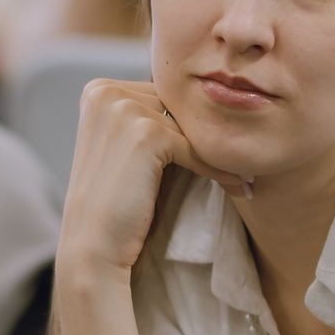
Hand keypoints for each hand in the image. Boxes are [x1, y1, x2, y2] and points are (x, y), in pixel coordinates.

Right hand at [59, 80, 248, 279]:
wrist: (94, 245)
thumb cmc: (114, 200)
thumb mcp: (122, 145)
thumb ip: (146, 116)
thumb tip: (204, 99)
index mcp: (97, 90)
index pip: (160, 96)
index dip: (187, 124)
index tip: (216, 145)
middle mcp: (106, 92)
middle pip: (176, 107)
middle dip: (204, 136)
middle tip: (236, 159)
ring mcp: (123, 110)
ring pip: (190, 127)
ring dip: (216, 153)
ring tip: (240, 174)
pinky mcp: (146, 134)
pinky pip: (196, 148)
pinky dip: (218, 169)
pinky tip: (237, 185)